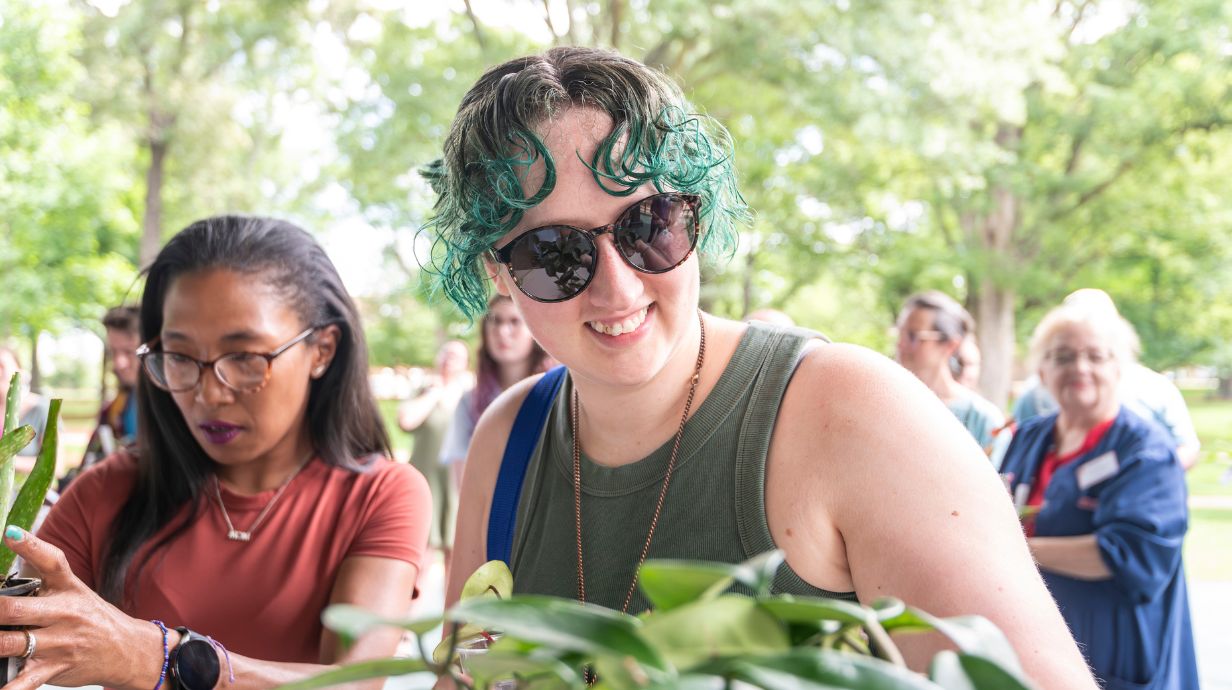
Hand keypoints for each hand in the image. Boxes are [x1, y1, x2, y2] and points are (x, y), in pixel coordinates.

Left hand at [0, 527, 168, 689]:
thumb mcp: (75, 594)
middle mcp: (64, 613)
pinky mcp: (54, 669)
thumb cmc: (93, 619)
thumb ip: (42, 584)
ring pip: (11, 644)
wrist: (128, 650)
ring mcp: (59, 643)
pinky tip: (0, 685)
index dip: (29, 546)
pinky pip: (24, 682)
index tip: (10, 533)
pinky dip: (9, 687)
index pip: (51, 561)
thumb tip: (4, 577)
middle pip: (15, 609)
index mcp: (69, 589)